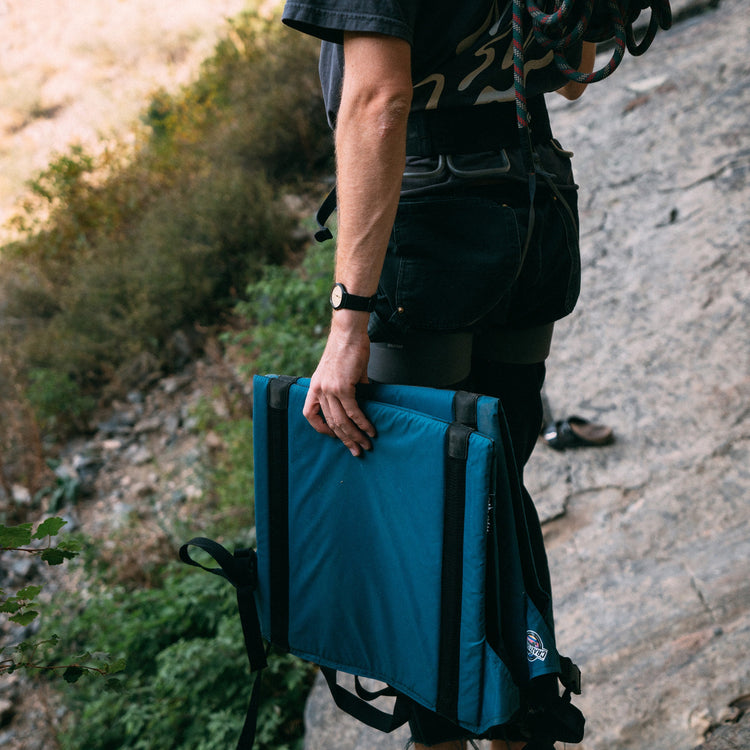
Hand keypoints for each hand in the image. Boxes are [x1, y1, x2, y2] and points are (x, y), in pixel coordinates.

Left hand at [303, 310, 376, 456]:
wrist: (348, 333)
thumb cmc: (346, 348)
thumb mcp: (342, 373)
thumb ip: (349, 388)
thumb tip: (361, 401)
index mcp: (315, 386)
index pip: (310, 414)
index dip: (321, 428)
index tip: (334, 436)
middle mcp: (319, 390)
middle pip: (330, 422)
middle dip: (345, 439)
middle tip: (356, 450)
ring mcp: (330, 389)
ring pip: (341, 421)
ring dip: (355, 435)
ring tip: (365, 445)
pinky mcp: (343, 387)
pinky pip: (352, 411)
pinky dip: (362, 423)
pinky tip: (370, 430)